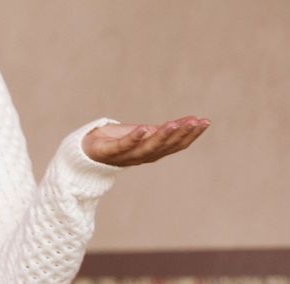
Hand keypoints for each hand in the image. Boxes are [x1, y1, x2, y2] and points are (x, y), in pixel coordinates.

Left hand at [83, 116, 209, 166]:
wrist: (84, 152)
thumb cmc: (116, 141)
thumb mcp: (143, 133)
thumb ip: (162, 130)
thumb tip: (190, 120)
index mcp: (151, 153)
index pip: (175, 145)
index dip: (191, 135)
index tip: (205, 121)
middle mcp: (140, 157)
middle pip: (165, 147)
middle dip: (182, 134)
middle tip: (196, 121)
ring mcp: (124, 156)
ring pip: (148, 147)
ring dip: (163, 136)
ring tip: (176, 123)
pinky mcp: (107, 152)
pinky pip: (123, 146)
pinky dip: (134, 138)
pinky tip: (144, 128)